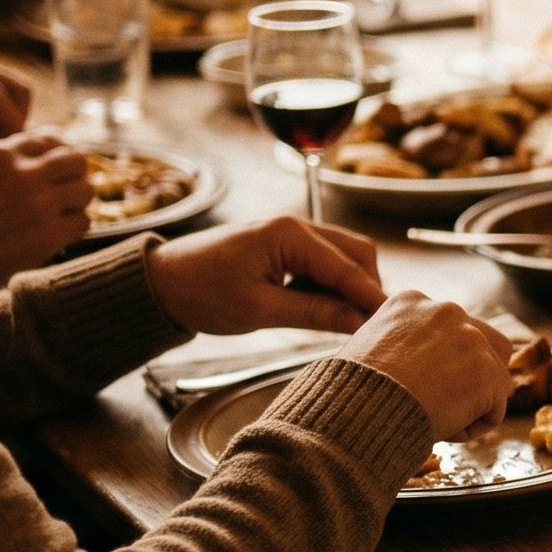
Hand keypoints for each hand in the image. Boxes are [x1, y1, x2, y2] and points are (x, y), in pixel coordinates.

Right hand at [0, 129, 90, 297]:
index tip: (60, 165)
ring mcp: (39, 203)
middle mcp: (21, 174)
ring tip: (62, 212)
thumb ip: (7, 161)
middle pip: (75, 160)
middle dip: (76, 173)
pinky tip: (59, 233)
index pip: (48, 139)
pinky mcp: (50, 233)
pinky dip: (75, 227)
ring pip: (86, 189)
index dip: (59, 152)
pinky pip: (84, 221)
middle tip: (69, 187)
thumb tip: (46, 148)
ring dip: (78, 202)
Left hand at [146, 216, 386, 336]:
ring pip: (343, 257)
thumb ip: (315, 313)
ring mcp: (291, 234)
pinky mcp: (284, 247)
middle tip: (370, 324)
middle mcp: (296, 226)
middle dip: (367, 288)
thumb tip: (359, 323)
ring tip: (345, 321)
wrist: (159, 282)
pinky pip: (323, 263)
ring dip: (349, 287)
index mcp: (289, 234)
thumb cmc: (200, 291)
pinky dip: (331, 285)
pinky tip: (324, 309)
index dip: (372, 298)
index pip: (348, 268)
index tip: (393, 323)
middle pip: (356, 253)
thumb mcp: (259, 309)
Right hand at [338, 288, 514, 441]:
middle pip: (489, 344)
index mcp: (413, 302)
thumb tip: (418, 365)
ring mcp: (472, 338)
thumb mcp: (368, 348)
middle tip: (448, 403)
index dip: (446, 364)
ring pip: (495, 380)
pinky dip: (473, 427)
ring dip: (473, 404)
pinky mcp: (488, 370)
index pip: (453, 329)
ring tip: (438, 417)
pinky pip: (495, 410)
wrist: (361, 408)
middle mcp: (447, 311)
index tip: (422, 384)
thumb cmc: (354, 391)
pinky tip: (444, 428)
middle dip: (477, 376)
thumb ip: (401, 345)